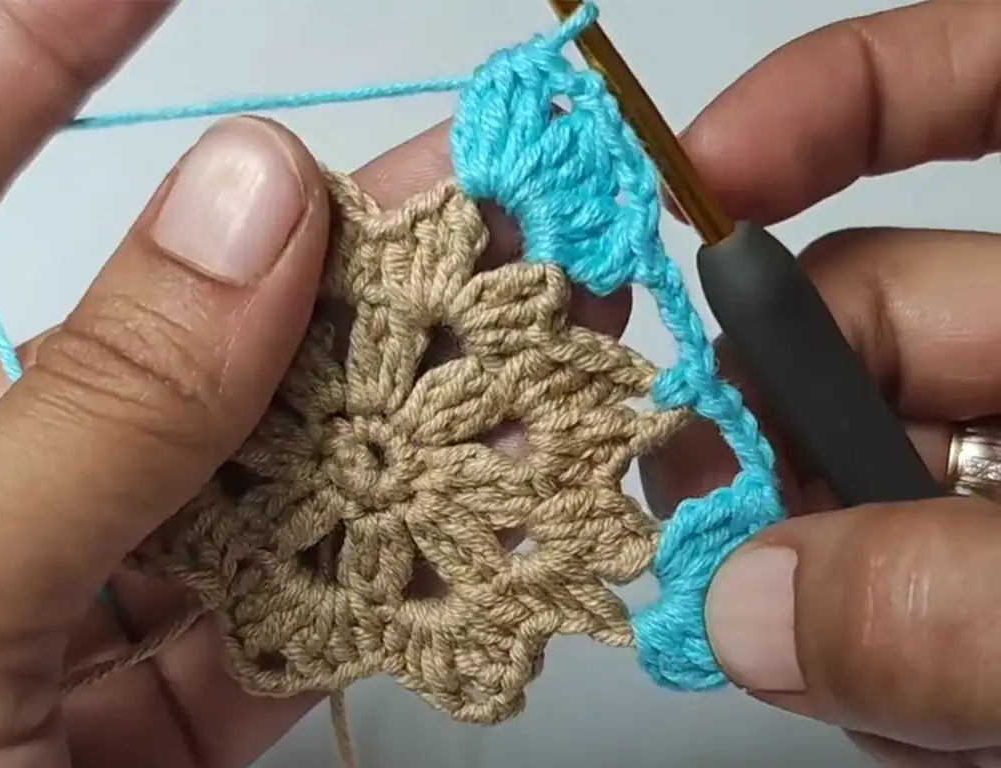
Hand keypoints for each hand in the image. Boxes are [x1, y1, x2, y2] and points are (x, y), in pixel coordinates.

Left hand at [0, 5, 633, 766]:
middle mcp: (8, 476)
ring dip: (413, 401)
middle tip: (480, 188)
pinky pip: (302, 600)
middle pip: (191, 320)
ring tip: (545, 329)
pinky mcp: (170, 695)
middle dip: (344, 246)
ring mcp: (100, 584)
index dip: (58, 37)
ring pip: (278, 459)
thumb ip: (98, 406)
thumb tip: (255, 202)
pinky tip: (507, 495)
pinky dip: (405, 558)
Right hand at [641, 2, 1000, 765]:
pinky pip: (928, 572)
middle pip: (876, 312)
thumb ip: (967, 607)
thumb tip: (749, 615)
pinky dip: (890, 640)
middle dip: (764, 413)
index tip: (701, 176)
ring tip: (821, 676)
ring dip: (822, 561)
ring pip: (881, 461)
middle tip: (690, 533)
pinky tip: (903, 718)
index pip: (994, 77)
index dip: (838, 97)